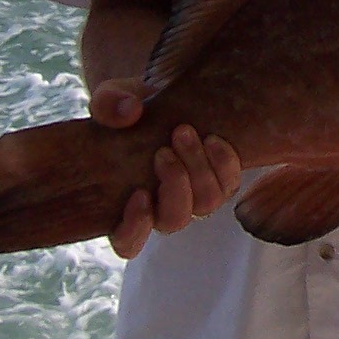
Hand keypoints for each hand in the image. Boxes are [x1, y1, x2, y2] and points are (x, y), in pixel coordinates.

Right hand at [89, 76, 242, 259]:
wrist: (162, 97)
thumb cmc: (127, 108)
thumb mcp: (109, 99)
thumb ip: (108, 104)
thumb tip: (128, 113)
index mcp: (125, 204)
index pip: (127, 242)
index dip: (133, 228)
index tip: (138, 194)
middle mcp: (160, 208)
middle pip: (174, 220)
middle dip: (174, 185)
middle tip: (164, 150)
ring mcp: (193, 196)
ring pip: (206, 204)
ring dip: (198, 170)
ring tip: (184, 133)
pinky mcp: (219, 179)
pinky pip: (230, 185)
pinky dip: (225, 164)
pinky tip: (213, 139)